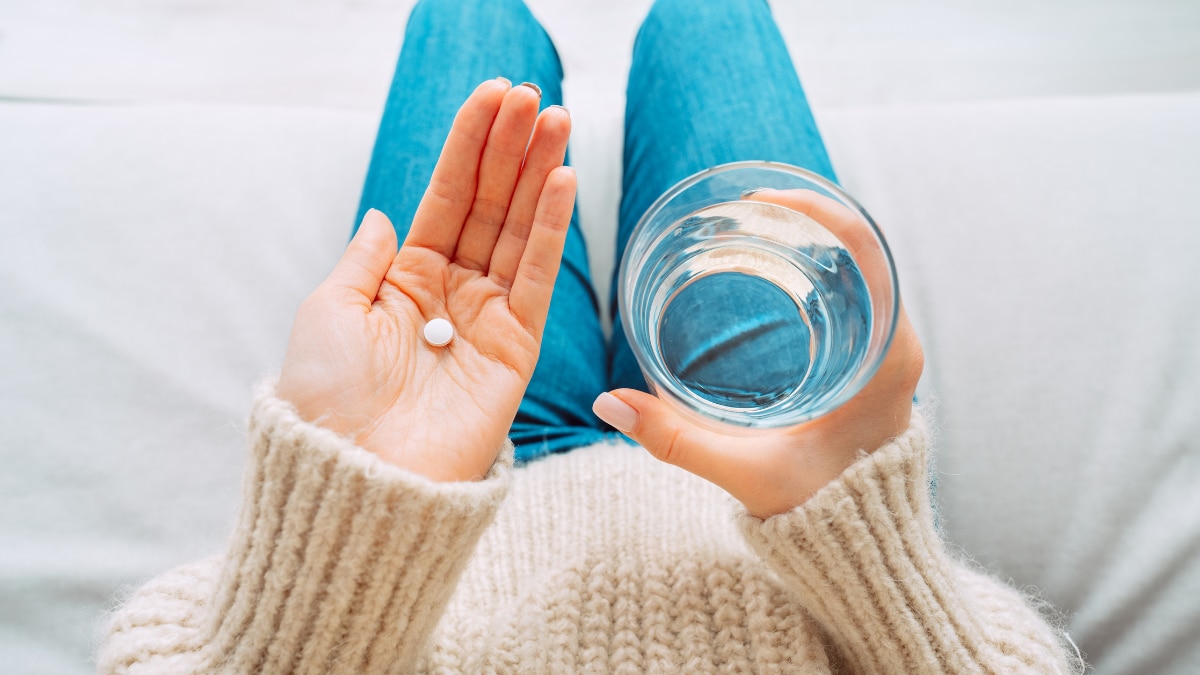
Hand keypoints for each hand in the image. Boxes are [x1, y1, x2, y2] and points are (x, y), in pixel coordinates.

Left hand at [278, 79, 575, 481]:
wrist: (356, 474)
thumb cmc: (329, 397)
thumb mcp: (329, 311)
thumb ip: (366, 258)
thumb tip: (386, 214)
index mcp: (403, 280)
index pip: (445, 197)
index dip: (469, 146)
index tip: (494, 97)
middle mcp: (449, 293)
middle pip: (489, 205)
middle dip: (512, 149)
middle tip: (537, 97)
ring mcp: (486, 318)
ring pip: (518, 231)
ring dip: (539, 174)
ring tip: (558, 120)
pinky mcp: (516, 348)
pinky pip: (536, 278)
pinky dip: (550, 230)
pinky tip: (561, 181)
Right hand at [593, 189, 922, 517]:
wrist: (863, 549)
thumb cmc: (820, 510)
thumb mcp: (745, 472)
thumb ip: (677, 440)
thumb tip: (608, 405)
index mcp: (884, 358)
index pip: (866, 255)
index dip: (818, 212)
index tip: (763, 198)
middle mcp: (896, 345)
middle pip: (860, 251)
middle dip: (802, 218)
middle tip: (742, 207)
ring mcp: (888, 351)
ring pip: (855, 270)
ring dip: (806, 241)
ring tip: (749, 223)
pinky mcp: (871, 362)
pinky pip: (850, 294)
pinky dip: (810, 270)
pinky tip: (768, 264)